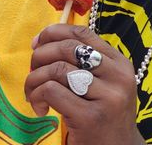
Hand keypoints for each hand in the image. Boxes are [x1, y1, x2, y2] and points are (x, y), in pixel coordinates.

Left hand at [25, 24, 144, 144]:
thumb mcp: (101, 83)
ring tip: (32, 94)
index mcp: (119, 63)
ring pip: (57, 68)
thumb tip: (38, 42)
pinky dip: (37, 95)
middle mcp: (117, 76)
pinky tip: (40, 109)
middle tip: (32, 71)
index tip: (37, 43)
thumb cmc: (102, 114)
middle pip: (67, 48)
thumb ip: (79, 61)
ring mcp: (107, 97)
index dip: (54, 32)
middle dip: (40, 55)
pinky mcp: (91, 118)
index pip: (82, 32)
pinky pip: (52, 91)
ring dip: (35, 79)